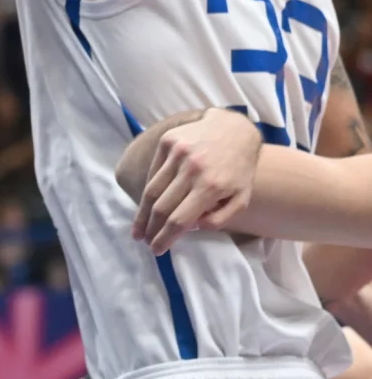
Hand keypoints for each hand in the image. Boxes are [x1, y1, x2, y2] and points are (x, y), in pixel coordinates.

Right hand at [132, 108, 261, 255]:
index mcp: (211, 187)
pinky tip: (147, 203)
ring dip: (143, 212)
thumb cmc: (239, 168)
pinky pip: (154, 171)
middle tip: (144, 241)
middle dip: (150, 228)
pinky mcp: (167, 141)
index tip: (157, 249)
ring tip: (138, 228)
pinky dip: (150, 189)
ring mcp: (177, 152)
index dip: (165, 237)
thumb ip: (219, 219)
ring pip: (152, 188)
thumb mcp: (241, 199)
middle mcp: (191, 169)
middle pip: (161, 206)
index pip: (180, 219)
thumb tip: (191, 227)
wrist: (233, 128)